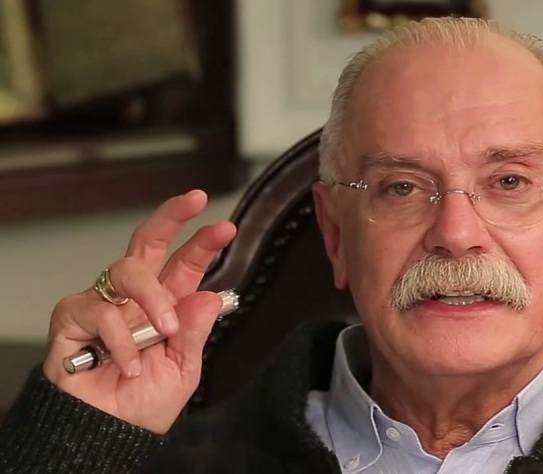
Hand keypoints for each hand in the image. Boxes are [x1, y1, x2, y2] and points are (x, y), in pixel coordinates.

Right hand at [42, 190, 235, 433]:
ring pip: (127, 271)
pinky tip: (129, 364)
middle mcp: (136, 297)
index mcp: (167, 305)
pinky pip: (100, 311)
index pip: (185, 265)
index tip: (225, 228)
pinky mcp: (73, 317)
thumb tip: (208, 296)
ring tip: (165, 330)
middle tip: (195, 200)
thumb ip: (195, 333)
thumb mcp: (182, 369)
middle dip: (172, 216)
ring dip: (153, 297)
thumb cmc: (143, 403)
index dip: (203, 244)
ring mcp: (104, 302)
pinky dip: (120, 340)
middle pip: (149, 242)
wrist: (106, 433)